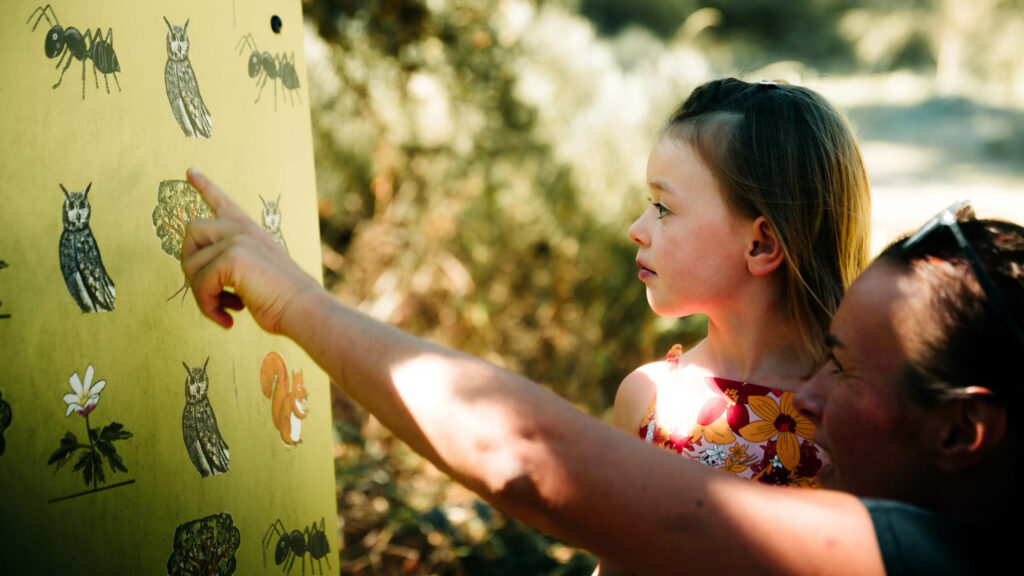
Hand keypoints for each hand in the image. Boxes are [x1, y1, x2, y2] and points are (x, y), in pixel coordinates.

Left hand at [180, 168, 321, 333]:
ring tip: (224, 310)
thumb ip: (232, 262)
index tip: (190, 171)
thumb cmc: (283, 299)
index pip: (223, 202)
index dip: (205, 186)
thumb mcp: (257, 272)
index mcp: (250, 231)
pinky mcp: (231, 259)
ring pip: (190, 264)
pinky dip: (208, 307)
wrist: (304, 308)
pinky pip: (200, 284)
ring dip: (202, 295)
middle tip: (208, 291)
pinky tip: (228, 319)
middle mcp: (242, 230)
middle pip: (192, 232)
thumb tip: (199, 274)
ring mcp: (236, 241)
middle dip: (190, 263)